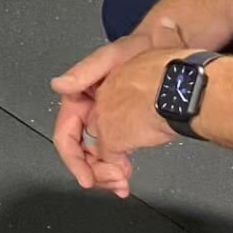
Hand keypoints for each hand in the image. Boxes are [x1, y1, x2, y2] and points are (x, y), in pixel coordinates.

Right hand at [50, 19, 186, 195]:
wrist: (173, 53)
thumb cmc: (146, 50)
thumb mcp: (115, 57)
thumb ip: (85, 71)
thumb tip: (58, 85)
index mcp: (81, 96)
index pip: (66, 134)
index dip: (73, 158)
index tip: (87, 177)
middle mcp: (91, 111)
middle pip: (81, 151)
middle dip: (94, 170)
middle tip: (115, 181)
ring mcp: (109, 122)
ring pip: (97, 157)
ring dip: (106, 173)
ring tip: (123, 181)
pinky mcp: (126, 130)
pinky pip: (114, 156)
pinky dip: (118, 169)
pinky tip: (128, 174)